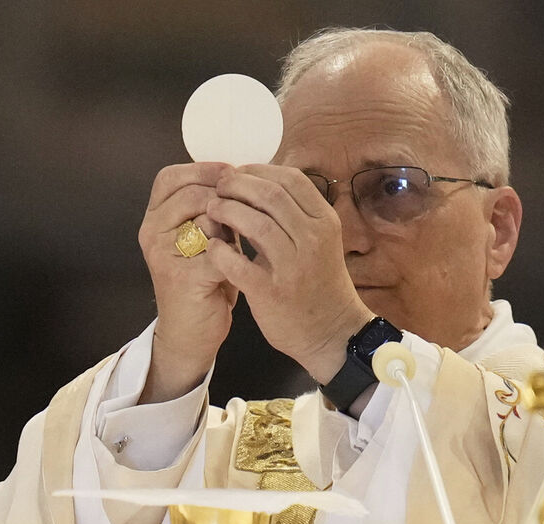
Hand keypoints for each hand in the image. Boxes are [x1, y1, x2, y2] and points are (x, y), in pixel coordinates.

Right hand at [137, 162, 239, 402]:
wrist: (192, 332)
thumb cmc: (206, 280)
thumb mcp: (207, 237)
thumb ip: (215, 208)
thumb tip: (244, 176)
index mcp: (155, 217)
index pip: (171, 177)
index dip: (204, 170)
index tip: (235, 172)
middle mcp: (152, 232)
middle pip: (190, 194)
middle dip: (226, 198)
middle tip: (248, 208)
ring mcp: (163, 255)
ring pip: (205, 220)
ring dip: (232, 226)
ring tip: (243, 239)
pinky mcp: (181, 278)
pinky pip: (218, 253)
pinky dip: (238, 256)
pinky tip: (247, 261)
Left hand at [205, 164, 372, 382]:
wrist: (332, 332)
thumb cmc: (318, 282)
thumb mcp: (317, 241)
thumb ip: (293, 214)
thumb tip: (256, 183)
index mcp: (325, 221)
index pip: (290, 179)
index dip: (258, 170)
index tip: (237, 173)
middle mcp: (313, 239)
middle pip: (271, 194)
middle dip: (238, 185)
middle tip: (218, 187)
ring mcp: (294, 266)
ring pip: (256, 223)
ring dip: (226, 211)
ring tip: (211, 210)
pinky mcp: (272, 292)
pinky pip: (238, 264)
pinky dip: (221, 251)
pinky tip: (214, 246)